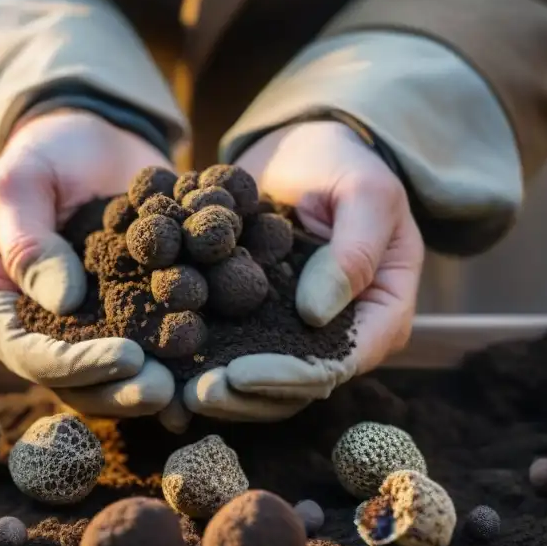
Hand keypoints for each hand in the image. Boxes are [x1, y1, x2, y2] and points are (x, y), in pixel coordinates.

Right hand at [0, 110, 174, 416]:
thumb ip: (29, 241)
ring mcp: (84, 333)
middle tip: (166, 389)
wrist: (93, 142)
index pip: (26, 352)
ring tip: (188, 388)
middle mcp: (38, 332)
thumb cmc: (42, 157)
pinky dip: (176, 359)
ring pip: (110, 379)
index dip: (74, 364)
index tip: (126, 358)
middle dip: (118, 390)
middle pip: (71, 381)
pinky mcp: (126, 322)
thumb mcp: (18, 184)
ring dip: (148, 387)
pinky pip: (148, 348)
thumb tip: (64, 302)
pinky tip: (208, 360)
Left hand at [183, 120, 423, 420]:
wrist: (302, 149)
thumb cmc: (345, 164)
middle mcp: (339, 337)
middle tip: (193, 393)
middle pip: (296, 387)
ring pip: (261, 382)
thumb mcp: (365, 192)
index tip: (239, 374)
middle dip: (245, 396)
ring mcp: (296, 335)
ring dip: (219, 392)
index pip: (337, 363)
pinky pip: (233, 352)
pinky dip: (201, 361)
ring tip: (174, 390)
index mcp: (381, 315)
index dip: (288, 376)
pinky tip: (165, 366)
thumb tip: (316, 314)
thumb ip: (354, 249)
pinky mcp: (259, 325)